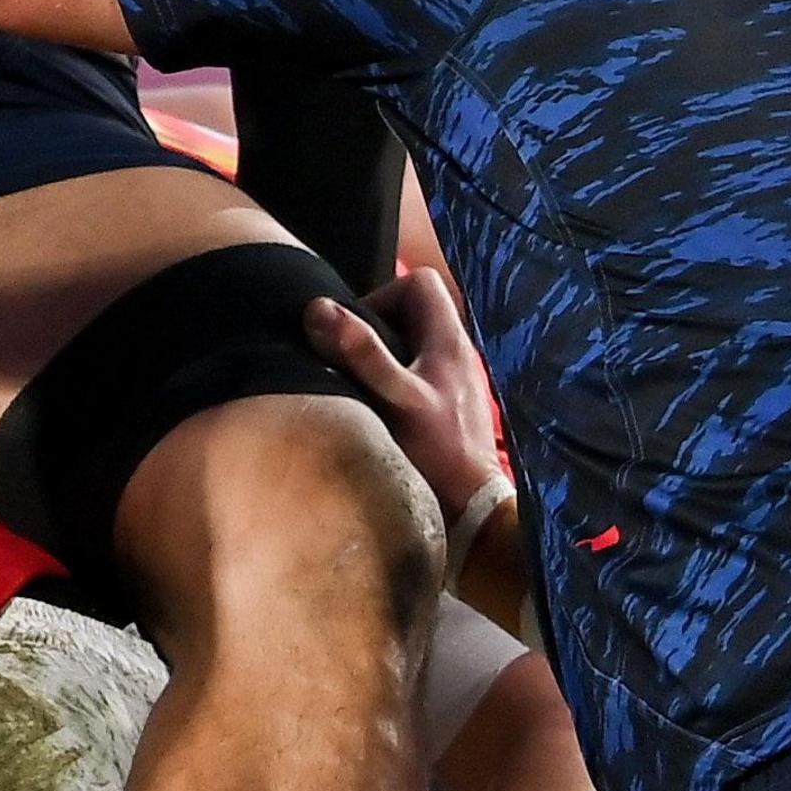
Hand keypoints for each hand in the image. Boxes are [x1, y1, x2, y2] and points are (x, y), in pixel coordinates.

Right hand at [304, 267, 505, 509]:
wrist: (471, 507)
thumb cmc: (439, 452)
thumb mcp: (396, 399)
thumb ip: (361, 354)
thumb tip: (319, 310)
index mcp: (449, 340)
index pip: (418, 283)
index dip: (383, 295)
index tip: (358, 330)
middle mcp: (455, 351)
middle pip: (412, 310)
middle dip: (376, 326)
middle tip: (352, 357)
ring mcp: (453, 377)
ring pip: (410, 342)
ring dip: (381, 355)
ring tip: (361, 382)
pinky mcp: (447, 402)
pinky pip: (414, 370)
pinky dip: (391, 378)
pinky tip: (377, 406)